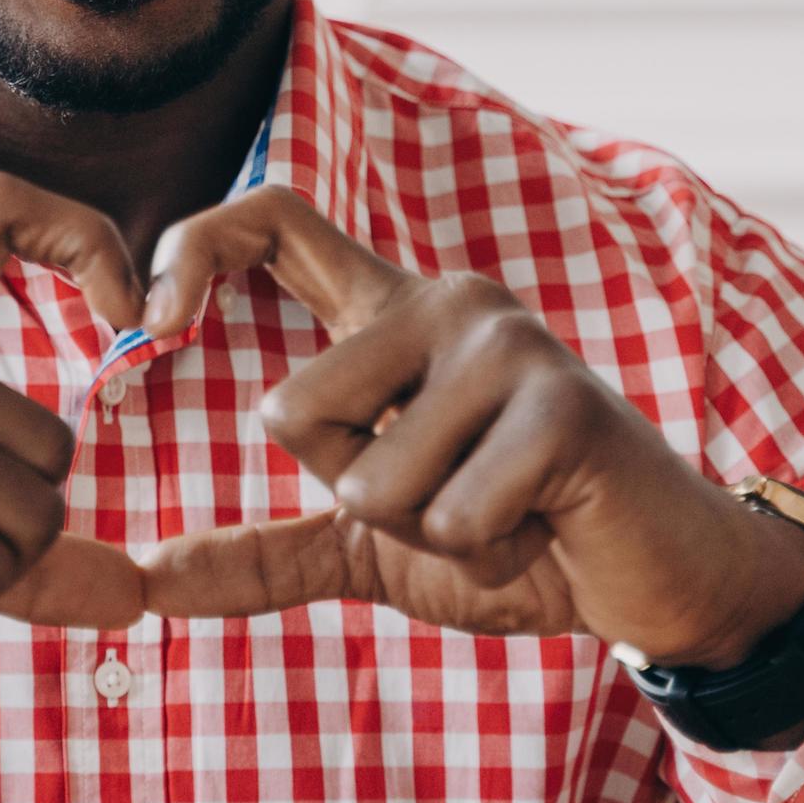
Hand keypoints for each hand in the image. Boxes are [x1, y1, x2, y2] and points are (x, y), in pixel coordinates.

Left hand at [133, 188, 803, 664]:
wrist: (661, 581)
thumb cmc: (518, 542)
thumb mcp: (371, 547)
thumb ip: (263, 552)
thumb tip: (142, 582)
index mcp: (392, 313)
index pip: (275, 220)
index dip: (196, 246)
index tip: (155, 322)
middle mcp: (447, 302)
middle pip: (292, 411)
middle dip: (352, 499)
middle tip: (445, 498)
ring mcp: (508, 345)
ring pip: (369, 481)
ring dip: (428, 537)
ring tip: (506, 512)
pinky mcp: (561, 408)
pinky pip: (447, 517)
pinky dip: (486, 552)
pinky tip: (545, 526)